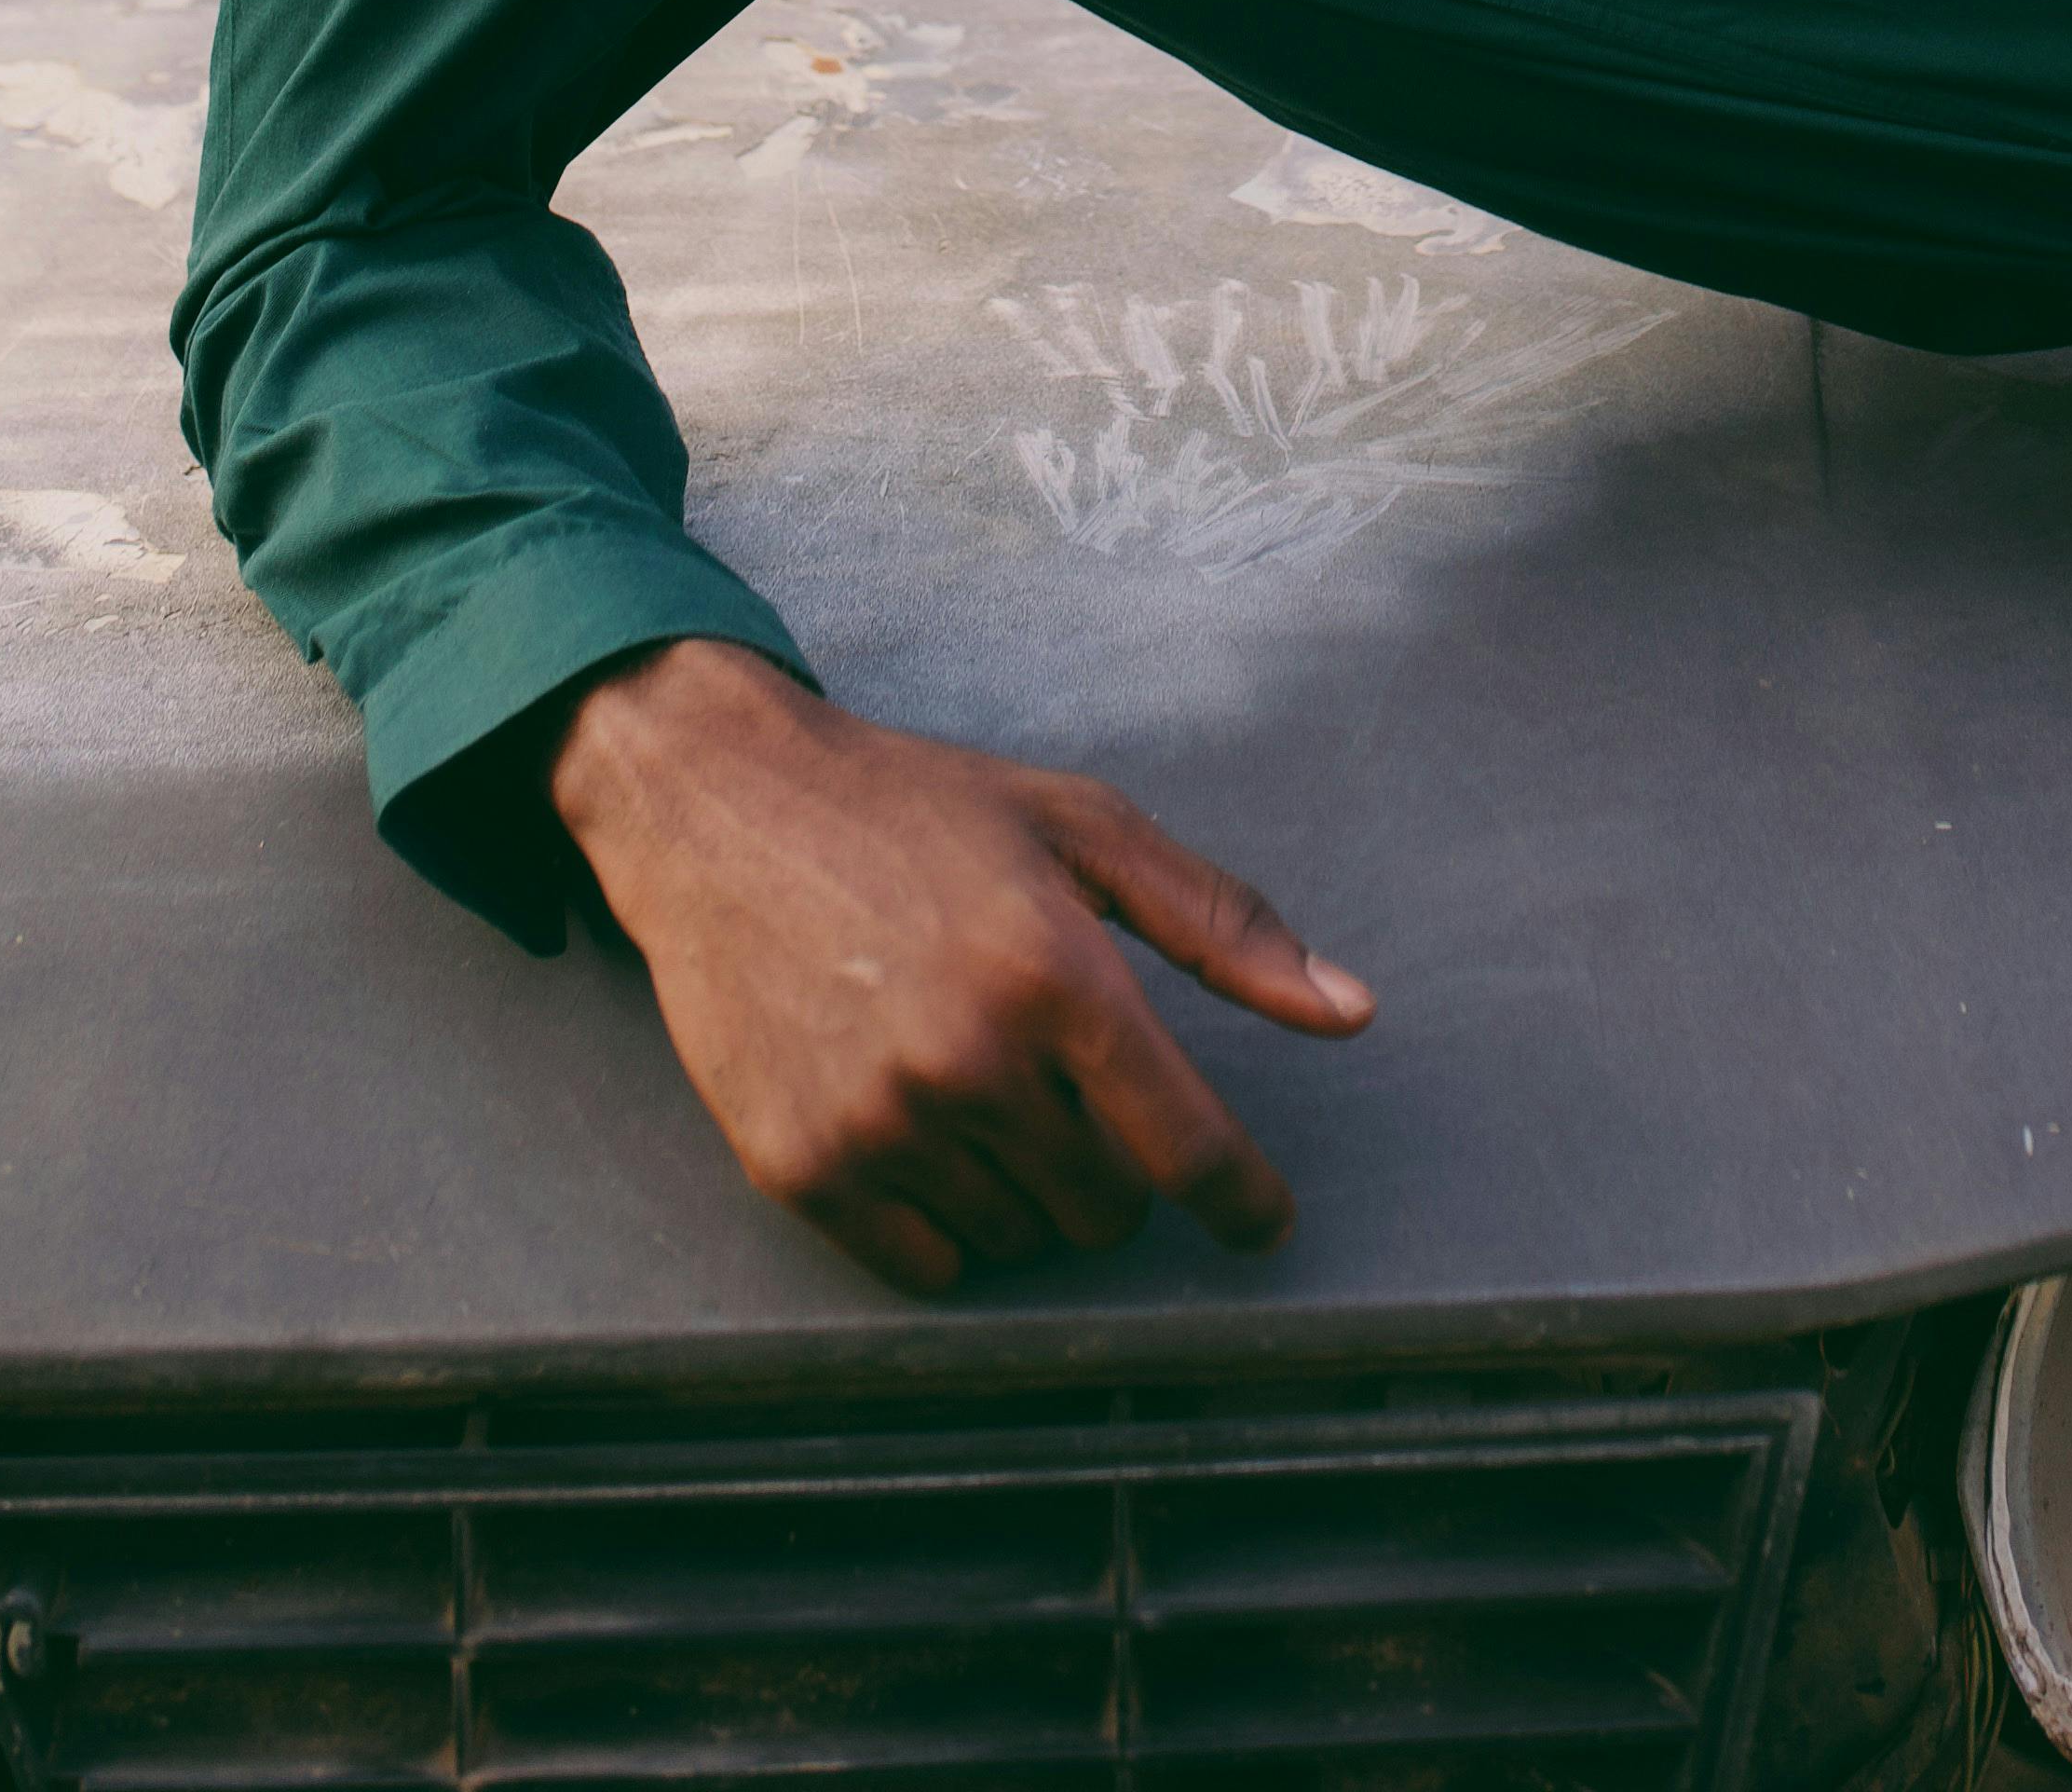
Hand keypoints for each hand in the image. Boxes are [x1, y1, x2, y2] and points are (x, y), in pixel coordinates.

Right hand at [547, 636, 1375, 1294]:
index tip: (1262, 1223)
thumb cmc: (918, 809)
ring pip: (1020, 1239)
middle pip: (1107, 1208)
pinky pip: (926, 1263)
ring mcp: (878, 1124)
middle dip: (1111, 1160)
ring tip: (974, 1077)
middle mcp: (970, 1060)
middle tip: (1059, 1076)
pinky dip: (945, 1218)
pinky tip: (918, 1124)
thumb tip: (1350, 1013)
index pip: (1188, 1148)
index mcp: (1057, 973)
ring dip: (1025, 1185)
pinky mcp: (799, 1169)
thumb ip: (1223, 926)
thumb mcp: (1082, 827)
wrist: (721, 808)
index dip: (1243, 1201)